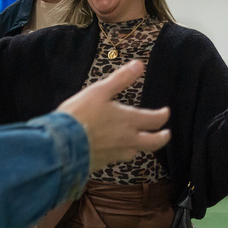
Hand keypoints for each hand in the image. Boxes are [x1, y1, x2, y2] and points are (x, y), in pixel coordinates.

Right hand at [57, 60, 171, 172]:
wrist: (61, 144)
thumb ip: (121, 79)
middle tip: (165, 134)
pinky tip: (114, 150)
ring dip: (140, 146)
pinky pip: (117, 159)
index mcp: (128, 120)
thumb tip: (139, 64)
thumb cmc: (80, 114)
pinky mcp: (103, 163)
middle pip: (154, 143)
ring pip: (135, 152)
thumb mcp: (99, 91)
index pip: (155, 120)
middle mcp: (127, 140)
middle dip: (162, 138)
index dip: (163, 115)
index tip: (165, 112)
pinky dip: (120, 153)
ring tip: (139, 142)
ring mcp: (115, 153)